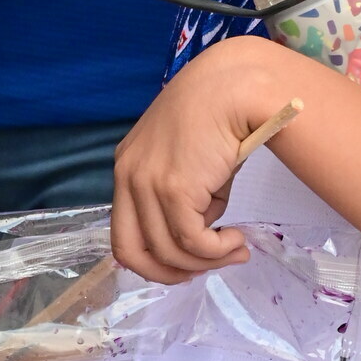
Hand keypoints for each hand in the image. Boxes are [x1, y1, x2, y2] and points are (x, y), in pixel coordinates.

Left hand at [112, 39, 294, 280]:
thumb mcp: (191, 162)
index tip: (186, 261)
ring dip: (206, 262)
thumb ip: (186, 198)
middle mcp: (127, 176)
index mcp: (128, 167)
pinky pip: (192, 241)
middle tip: (204, 270)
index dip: (153, 258)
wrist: (235, 87)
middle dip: (168, 274)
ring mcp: (146, 183)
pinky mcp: (173, 189)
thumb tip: (201, 230)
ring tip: (236, 250)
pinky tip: (237, 240)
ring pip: (167, 251)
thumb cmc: (220, 116)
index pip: (124, 232)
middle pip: (130, 252)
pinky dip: (217, 251)